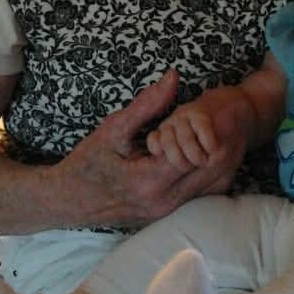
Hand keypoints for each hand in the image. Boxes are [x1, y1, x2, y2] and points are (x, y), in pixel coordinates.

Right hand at [49, 70, 240, 228]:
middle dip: (218, 147)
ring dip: (215, 162)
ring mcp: (164, 214)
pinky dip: (204, 176)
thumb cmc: (88, 161)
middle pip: (209, 174)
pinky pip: (195, 197)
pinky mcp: (163, 217)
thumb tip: (174, 76)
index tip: (212, 112)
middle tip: (226, 123)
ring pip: (207, 188)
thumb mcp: (115, 127)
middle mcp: (163, 202)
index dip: (208, 131)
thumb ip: (148, 104)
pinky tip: (202, 156)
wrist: (67, 200)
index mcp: (152, 180)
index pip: (197, 154)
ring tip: (218, 137)